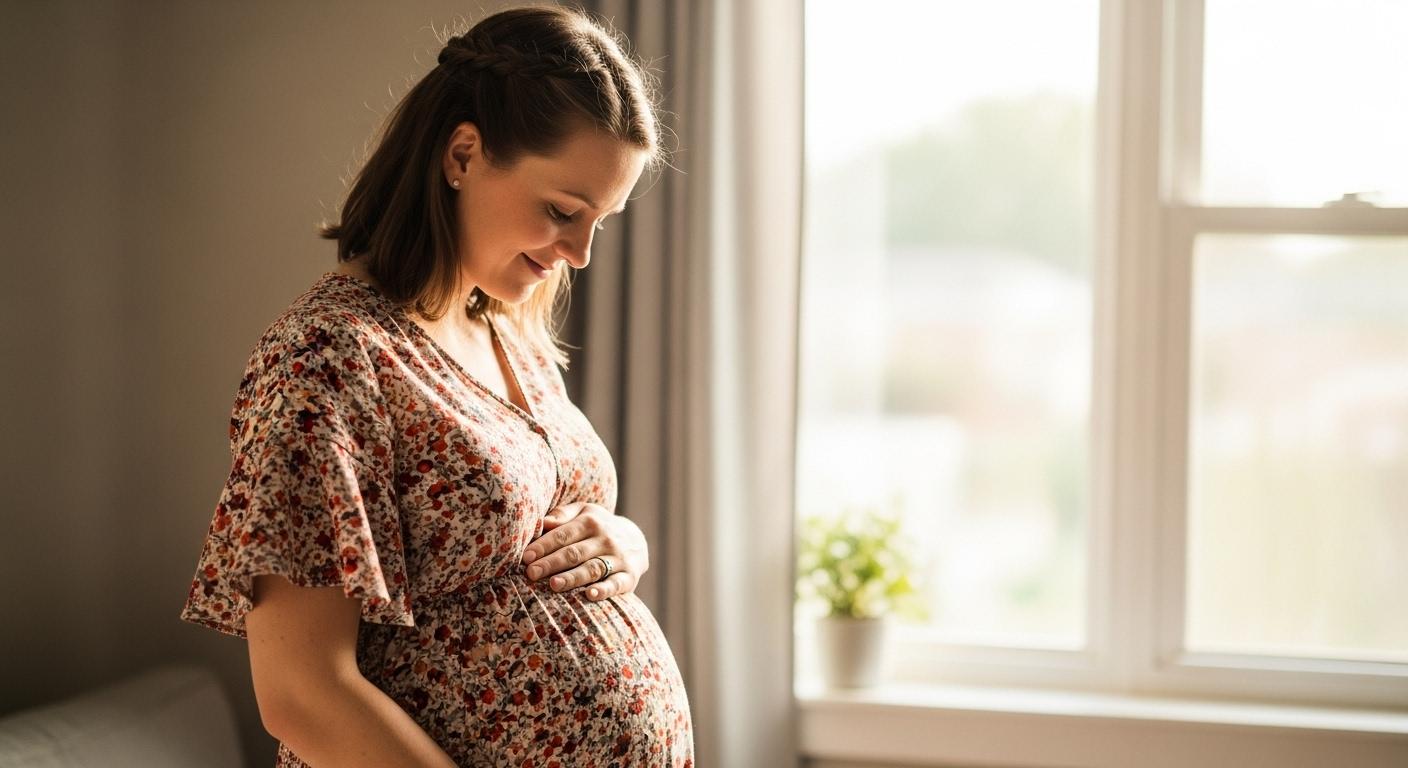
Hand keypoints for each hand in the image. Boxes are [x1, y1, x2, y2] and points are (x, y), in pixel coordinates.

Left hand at [521, 502, 648, 600]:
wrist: (635, 539)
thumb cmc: (597, 526)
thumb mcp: (583, 512)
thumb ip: (563, 514)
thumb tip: (543, 522)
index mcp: (590, 521)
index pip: (563, 535)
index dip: (544, 546)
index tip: (526, 557)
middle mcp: (605, 539)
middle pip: (574, 553)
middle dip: (551, 563)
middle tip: (531, 573)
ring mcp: (618, 558)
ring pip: (592, 569)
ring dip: (572, 577)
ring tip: (553, 584)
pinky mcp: (628, 577)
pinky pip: (616, 584)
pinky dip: (604, 590)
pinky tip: (589, 595)